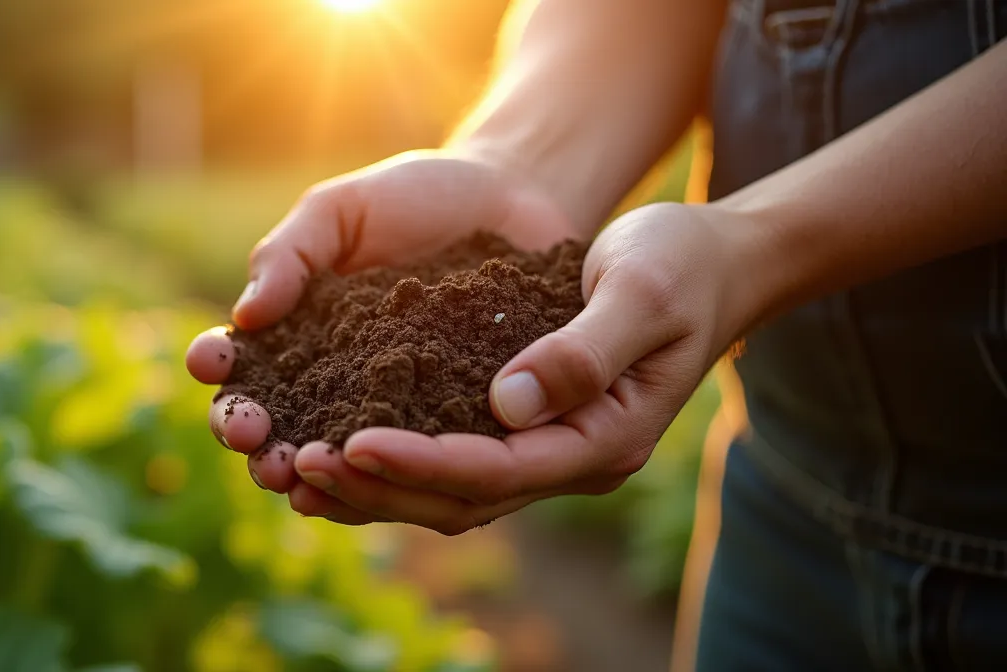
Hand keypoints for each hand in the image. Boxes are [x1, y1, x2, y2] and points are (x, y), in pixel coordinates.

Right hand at [184, 150, 576, 500]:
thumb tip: (245, 318)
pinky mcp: (448, 425)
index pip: (241, 360)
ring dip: (308, 475)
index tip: (211, 363)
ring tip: (295, 478)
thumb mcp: (341, 210)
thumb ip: (289, 255)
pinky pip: (414, 460)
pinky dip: (387, 481)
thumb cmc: (415, 197)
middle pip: (278, 423)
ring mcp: (390, 410)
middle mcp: (333, 383)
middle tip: (253, 441)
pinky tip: (372, 482)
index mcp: (294, 332)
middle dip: (254, 437)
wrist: (514, 198)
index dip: (218, 366)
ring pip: (337, 457)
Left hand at [283, 202, 763, 532]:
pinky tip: (339, 443)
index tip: (352, 441)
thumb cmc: (682, 264)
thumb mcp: (642, 290)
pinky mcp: (527, 423)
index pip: (497, 469)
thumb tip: (507, 403)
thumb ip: (583, 350)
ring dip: (376, 484)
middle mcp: (572, 457)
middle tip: (301, 464)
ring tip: (300, 469)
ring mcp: (550, 446)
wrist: (712, 261)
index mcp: (605, 436)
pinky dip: (396, 459)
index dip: (421, 461)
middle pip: (462, 497)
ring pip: (451, 491)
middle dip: (380, 485)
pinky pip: (452, 458)